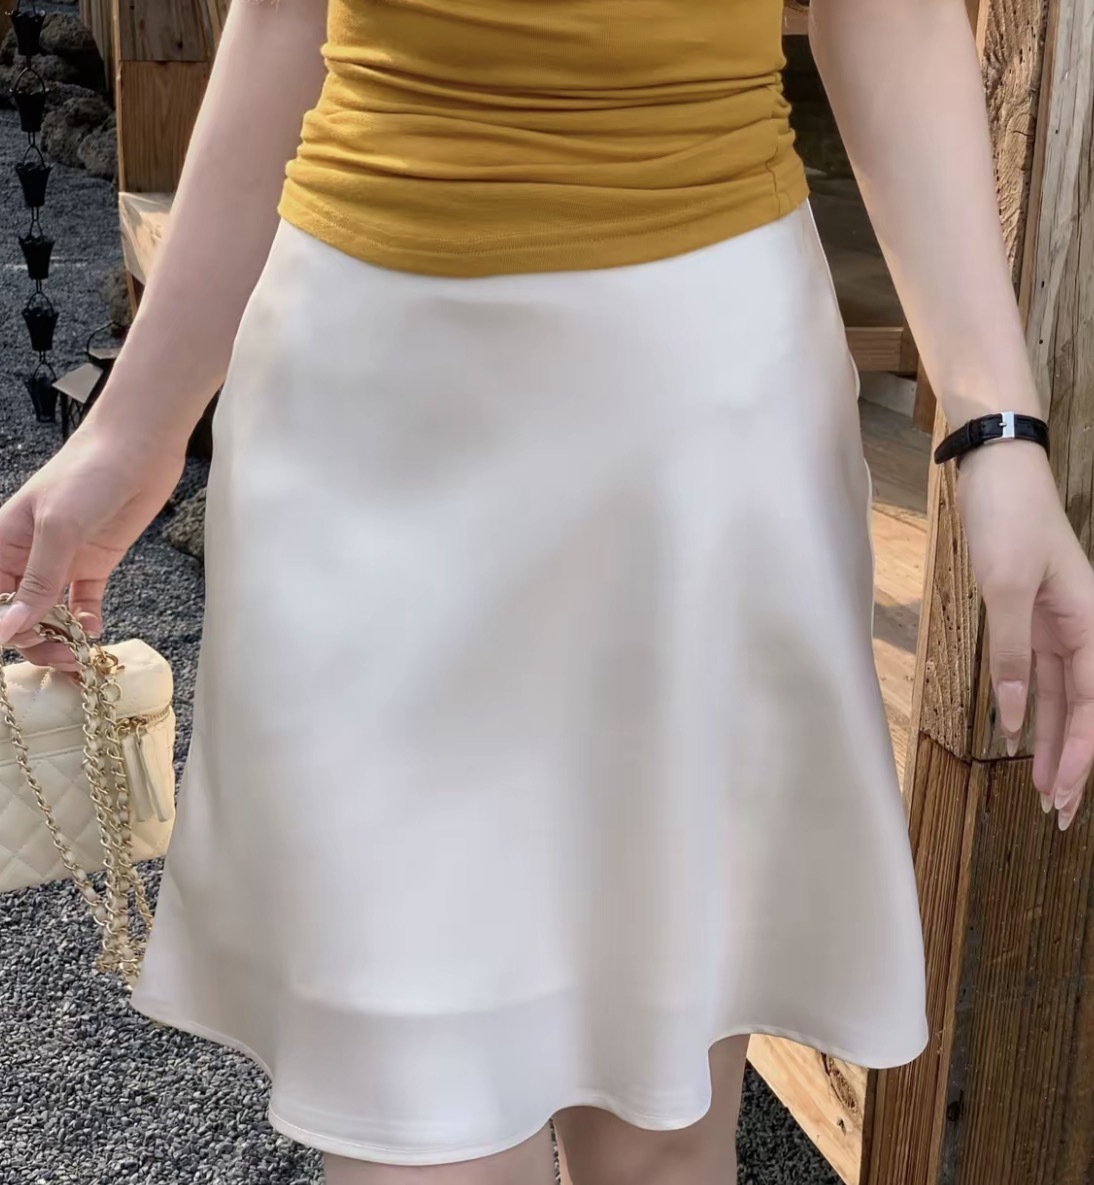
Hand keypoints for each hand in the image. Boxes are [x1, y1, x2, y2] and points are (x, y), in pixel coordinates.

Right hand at [0, 425, 185, 669]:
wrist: (140, 448)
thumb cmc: (89, 473)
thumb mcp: (59, 526)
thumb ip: (37, 579)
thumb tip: (11, 625)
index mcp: (0, 544)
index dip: (1, 626)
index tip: (16, 644)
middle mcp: (25, 558)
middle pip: (17, 614)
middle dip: (32, 640)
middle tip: (61, 658)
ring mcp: (60, 563)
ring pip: (48, 615)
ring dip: (59, 639)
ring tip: (79, 655)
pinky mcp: (93, 564)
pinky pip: (82, 605)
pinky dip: (85, 623)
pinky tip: (94, 632)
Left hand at [958, 441, 1093, 829]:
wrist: (998, 470)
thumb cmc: (1009, 518)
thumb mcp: (1006, 587)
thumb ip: (1010, 652)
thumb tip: (1012, 716)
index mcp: (1091, 623)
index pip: (1091, 704)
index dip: (1080, 754)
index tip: (1063, 795)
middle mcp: (1081, 628)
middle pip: (1081, 708)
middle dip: (1072, 762)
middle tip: (1057, 813)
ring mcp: (1056, 623)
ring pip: (1059, 696)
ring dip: (1051, 741)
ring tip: (1042, 789)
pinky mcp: (1030, 616)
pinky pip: (1035, 672)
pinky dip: (1029, 705)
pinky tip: (1021, 734)